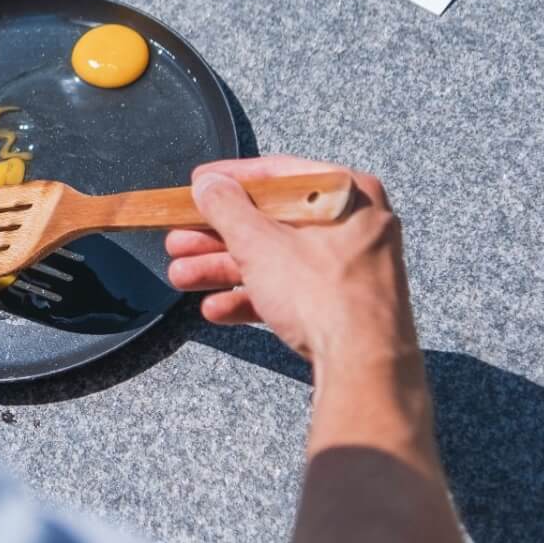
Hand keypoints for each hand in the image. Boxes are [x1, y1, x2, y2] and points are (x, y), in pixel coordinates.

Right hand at [165, 155, 420, 369]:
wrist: (364, 368)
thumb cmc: (326, 295)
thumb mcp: (260, 242)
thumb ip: (226, 208)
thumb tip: (208, 185)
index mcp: (346, 194)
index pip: (277, 174)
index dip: (229, 179)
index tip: (199, 184)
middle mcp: (352, 226)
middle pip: (270, 221)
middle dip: (216, 236)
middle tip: (180, 238)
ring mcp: (348, 269)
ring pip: (275, 259)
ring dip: (223, 269)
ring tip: (182, 276)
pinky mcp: (341, 305)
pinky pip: (290, 291)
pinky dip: (252, 296)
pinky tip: (216, 307)